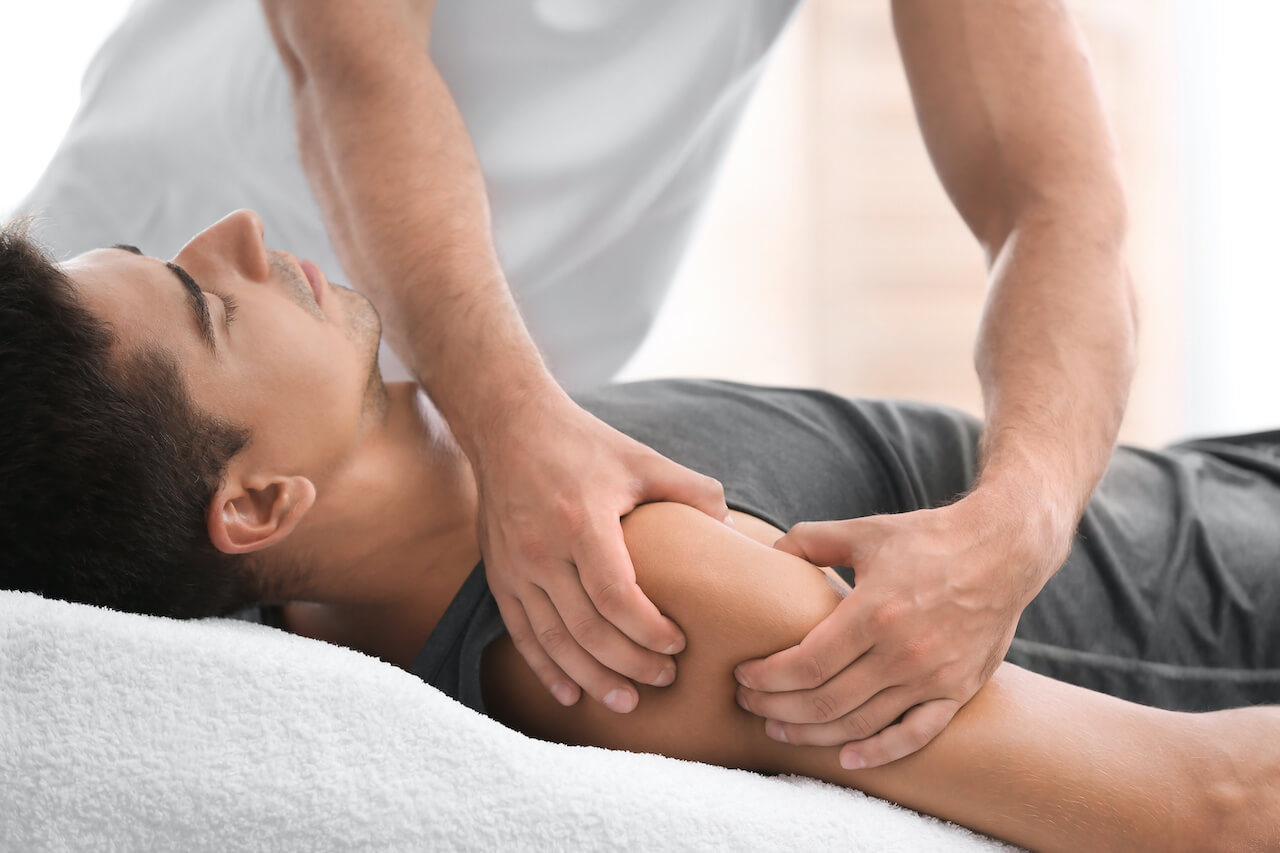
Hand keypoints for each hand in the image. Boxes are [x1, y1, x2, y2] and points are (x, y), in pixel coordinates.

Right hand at [473, 390, 729, 713]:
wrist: (508, 425)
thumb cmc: (583, 442)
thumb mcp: (641, 457)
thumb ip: (691, 489)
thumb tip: (733, 527)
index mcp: (582, 522)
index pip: (616, 597)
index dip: (649, 631)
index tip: (679, 645)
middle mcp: (543, 550)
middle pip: (587, 629)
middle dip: (629, 663)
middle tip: (665, 679)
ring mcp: (516, 566)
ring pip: (553, 641)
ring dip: (591, 678)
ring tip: (626, 701)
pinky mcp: (499, 575)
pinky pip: (522, 634)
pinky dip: (546, 669)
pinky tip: (570, 694)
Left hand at [733, 494, 1064, 768]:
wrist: (1003, 551)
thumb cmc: (928, 539)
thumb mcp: (865, 531)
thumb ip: (812, 541)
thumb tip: (771, 550)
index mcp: (875, 612)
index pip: (807, 663)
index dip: (768, 677)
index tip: (744, 677)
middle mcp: (903, 652)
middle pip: (825, 700)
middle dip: (777, 708)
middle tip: (748, 704)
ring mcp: (933, 677)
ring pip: (861, 724)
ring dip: (813, 733)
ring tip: (779, 728)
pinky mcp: (957, 691)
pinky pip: (914, 735)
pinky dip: (879, 753)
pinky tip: (846, 757)